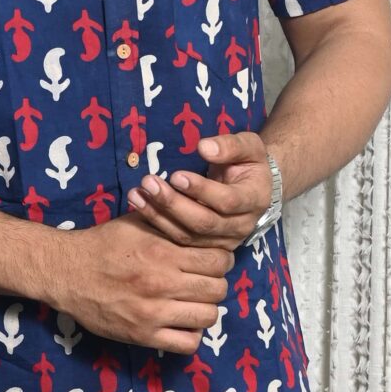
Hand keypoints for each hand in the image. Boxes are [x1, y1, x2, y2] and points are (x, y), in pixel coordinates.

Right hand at [51, 213, 232, 351]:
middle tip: (203, 282)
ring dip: (205, 309)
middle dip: (215, 284)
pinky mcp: (143, 335)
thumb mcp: (137, 223)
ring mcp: (154, 313)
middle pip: (218, 289)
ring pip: (208, 317)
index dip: (221, 260)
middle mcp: (163, 283)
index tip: (212, 261)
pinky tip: (183, 323)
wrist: (66, 272)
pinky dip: (191, 335)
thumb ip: (169, 221)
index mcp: (164, 252)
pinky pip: (187, 344)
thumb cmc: (102, 244)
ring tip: (194, 303)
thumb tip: (197, 213)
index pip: (219, 260)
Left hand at [126, 131, 274, 249]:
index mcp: (254, 200)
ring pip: (187, 235)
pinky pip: (177, 240)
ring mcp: (222, 240)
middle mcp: (240, 226)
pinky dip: (156, 222)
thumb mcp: (249, 146)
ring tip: (136, 194)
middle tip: (149, 183)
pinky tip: (138, 205)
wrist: (252, 185)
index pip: (227, 201)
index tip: (176, 175)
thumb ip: (230, 146)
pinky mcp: (204, 246)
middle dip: (173, 204)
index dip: (201, 190)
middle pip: (203, 222)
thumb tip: (204, 147)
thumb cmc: (248, 162)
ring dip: (158, 215)